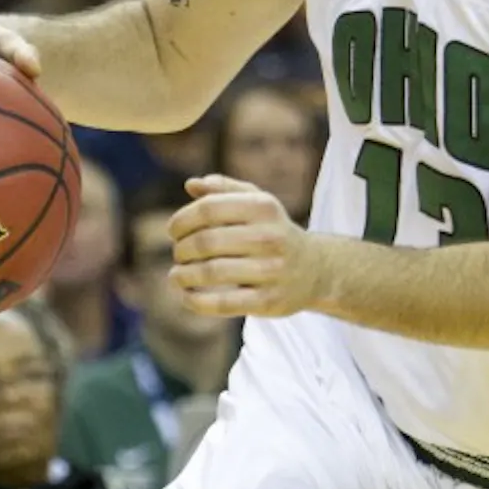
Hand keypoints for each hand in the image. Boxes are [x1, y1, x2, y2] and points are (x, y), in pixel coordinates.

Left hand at [168, 174, 323, 317]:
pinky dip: (196, 301)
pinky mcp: (268, 301)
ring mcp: (271, 270)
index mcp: (263, 207)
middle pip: (206, 241)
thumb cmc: (273, 231)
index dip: (182, 220)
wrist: (315, 269)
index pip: (208, 208)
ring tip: (177, 275)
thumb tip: (191, 185)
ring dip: (183, 275)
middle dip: (181, 249)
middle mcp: (269, 237)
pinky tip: (187, 296)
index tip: (173, 231)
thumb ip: (223, 189)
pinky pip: (222, 303)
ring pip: (211, 272)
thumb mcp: (257, 202)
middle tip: (178, 254)